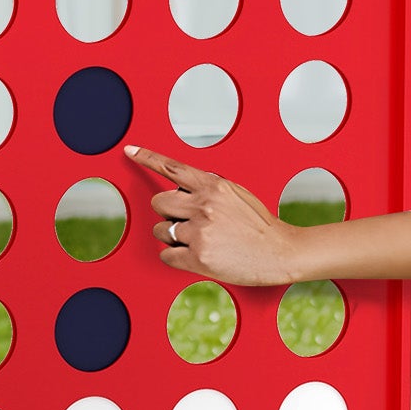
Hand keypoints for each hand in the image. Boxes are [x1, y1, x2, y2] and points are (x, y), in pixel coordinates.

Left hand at [124, 144, 297, 284]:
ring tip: (197, 240)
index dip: (147, 158)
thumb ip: (209, 187)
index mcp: (213, 186)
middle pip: (159, 202)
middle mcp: (203, 206)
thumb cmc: (259, 225)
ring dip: (171, 236)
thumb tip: (184, 186)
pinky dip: (175, 257)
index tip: (130, 151)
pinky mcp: (198, 257)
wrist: (280, 252)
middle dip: (167, 211)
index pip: (172, 167)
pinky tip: (195, 255)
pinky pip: (166, 255)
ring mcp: (199, 232)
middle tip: (186, 220)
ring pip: (160, 230)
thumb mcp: (236, 193)